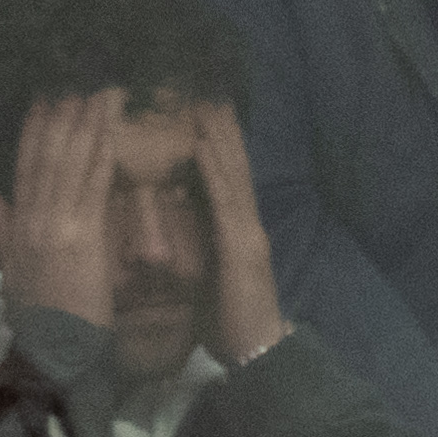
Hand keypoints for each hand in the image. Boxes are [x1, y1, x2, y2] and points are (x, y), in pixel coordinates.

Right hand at [0, 93, 118, 331]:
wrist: (50, 357)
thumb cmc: (43, 326)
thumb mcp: (13, 274)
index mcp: (19, 228)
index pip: (27, 168)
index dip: (35, 131)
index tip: (44, 100)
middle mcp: (31, 219)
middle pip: (46, 155)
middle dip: (60, 115)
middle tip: (74, 78)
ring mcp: (53, 225)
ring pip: (69, 161)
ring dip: (84, 123)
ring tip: (99, 89)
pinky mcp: (79, 237)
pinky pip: (91, 185)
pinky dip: (100, 153)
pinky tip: (111, 128)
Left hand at [188, 101, 286, 364]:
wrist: (258, 353)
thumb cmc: (229, 321)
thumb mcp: (210, 276)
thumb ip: (201, 247)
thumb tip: (178, 226)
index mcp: (234, 229)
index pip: (224, 175)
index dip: (215, 139)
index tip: (198, 105)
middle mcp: (245, 222)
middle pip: (232, 163)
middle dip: (220, 124)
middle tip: (203, 83)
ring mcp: (247, 231)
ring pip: (232, 172)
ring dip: (218, 134)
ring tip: (204, 97)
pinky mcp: (242, 246)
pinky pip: (225, 200)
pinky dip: (214, 168)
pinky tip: (202, 143)